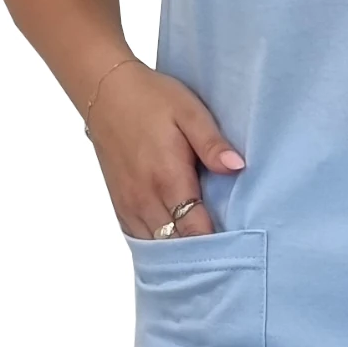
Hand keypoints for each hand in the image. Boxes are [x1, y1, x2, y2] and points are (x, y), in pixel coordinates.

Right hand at [84, 61, 246, 239]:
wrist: (105, 93)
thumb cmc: (152, 99)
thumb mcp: (190, 112)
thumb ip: (212, 144)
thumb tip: (237, 167)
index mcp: (168, 179)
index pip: (196, 231)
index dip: (219, 244)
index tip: (242, 246)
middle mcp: (145, 199)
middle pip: (178, 246)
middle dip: (203, 252)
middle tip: (231, 252)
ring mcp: (129, 205)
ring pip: (158, 247)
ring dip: (181, 250)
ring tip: (209, 250)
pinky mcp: (120, 205)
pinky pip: (141, 238)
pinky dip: (161, 244)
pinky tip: (179, 241)